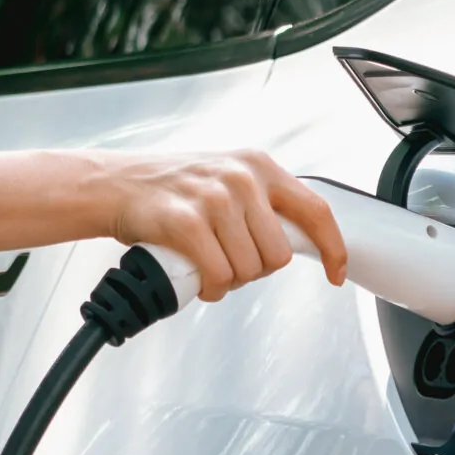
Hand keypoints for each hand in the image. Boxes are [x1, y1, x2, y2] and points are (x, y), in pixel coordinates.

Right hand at [101, 150, 348, 301]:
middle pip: (278, 255)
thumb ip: (263, 201)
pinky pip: (220, 277)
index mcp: (259, 165)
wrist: (117, 184)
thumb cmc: (173, 187)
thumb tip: (301, 239)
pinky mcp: (187, 222)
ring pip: (250, 270)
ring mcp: (214, 198)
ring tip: (210, 264)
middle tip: (231, 261)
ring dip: (231, 280)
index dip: (333, 248)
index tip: (337, 272)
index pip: (315, 210)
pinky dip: (212, 289)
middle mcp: (241, 177)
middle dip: (256, 269)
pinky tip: (200, 278)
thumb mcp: (228, 177)